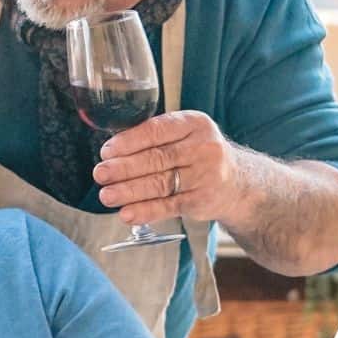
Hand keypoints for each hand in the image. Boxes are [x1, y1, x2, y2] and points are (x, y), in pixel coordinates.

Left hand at [94, 110, 247, 225]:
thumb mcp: (184, 135)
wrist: (237, 182)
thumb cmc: (197, 154)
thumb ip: (153, 137)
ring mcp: (206, 175)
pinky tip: (127, 214)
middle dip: (124, 168)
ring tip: (107, 195)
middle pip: (157, 159)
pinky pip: (169, 206)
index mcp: (194, 124)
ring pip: (160, 184)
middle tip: (100, 174)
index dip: (129, 142)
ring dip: (129, 191)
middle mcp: (204, 148)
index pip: (157, 131)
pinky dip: (146, 211)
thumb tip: (110, 151)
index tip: (106, 151)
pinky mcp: (202, 200)